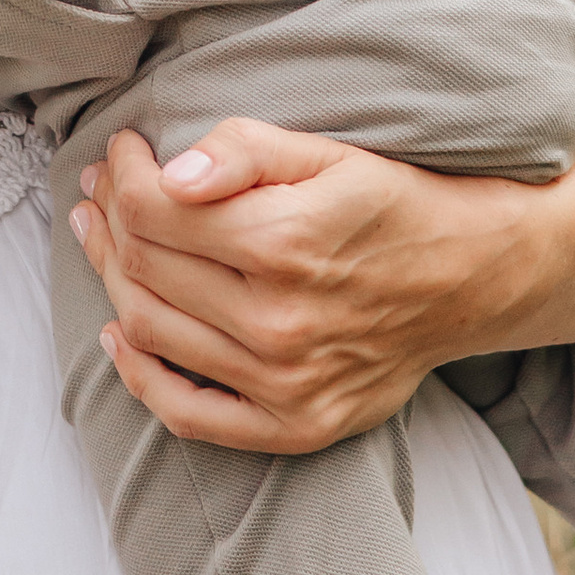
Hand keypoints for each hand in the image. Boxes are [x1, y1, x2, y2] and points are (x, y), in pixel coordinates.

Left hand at [70, 118, 554, 451]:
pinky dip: (139, 375)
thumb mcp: (328, 153)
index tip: (120, 149)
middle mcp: (279, 321)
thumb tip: (171, 174)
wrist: (473, 277)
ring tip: (102, 239)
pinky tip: (120, 332)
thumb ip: (244, 151)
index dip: (121, 174)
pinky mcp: (293, 425)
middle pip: (144, 267)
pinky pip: (186, 414)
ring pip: (150, 330)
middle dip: (109, 218)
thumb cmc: (393, 205)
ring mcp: (284, 383)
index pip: (153, 210)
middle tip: (101, 189)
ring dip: (110, 281)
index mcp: (285, 243)